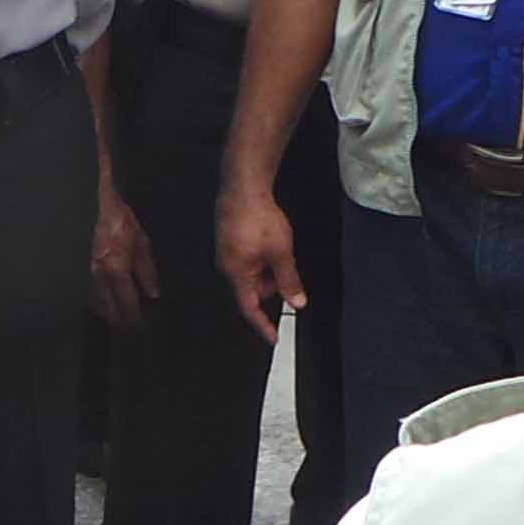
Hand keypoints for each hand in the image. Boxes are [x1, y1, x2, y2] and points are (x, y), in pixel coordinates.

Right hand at [90, 183, 157, 328]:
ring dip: (107, 313)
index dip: (134, 316)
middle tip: (129, 327)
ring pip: (95, 303)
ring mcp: (84, 274)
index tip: (141, 325)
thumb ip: (147, 271)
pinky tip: (101, 304)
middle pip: (108, 309)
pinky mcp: (76, 269)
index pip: (127, 302)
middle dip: (119, 320)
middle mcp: (98, 276)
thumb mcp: (141, 242)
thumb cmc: (119, 220)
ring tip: (116, 319)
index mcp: (117, 269)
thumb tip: (153, 294)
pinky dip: (96, 302)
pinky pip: (86, 293)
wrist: (91, 204)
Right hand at [217, 185, 302, 342]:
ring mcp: (227, 253)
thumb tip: (296, 301)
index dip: (264, 326)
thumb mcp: (281, 253)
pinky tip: (269, 240)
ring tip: (278, 247)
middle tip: (286, 267)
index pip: (250, 309)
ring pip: (253, 272)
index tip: (273, 338)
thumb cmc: (256, 216)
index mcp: (237, 274)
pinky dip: (262, 256)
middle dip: (273, 283)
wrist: (243, 187)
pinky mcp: (229, 240)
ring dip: (268, 267)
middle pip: (254, 289)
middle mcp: (227, 266)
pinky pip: (247, 259)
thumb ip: (289, 280)